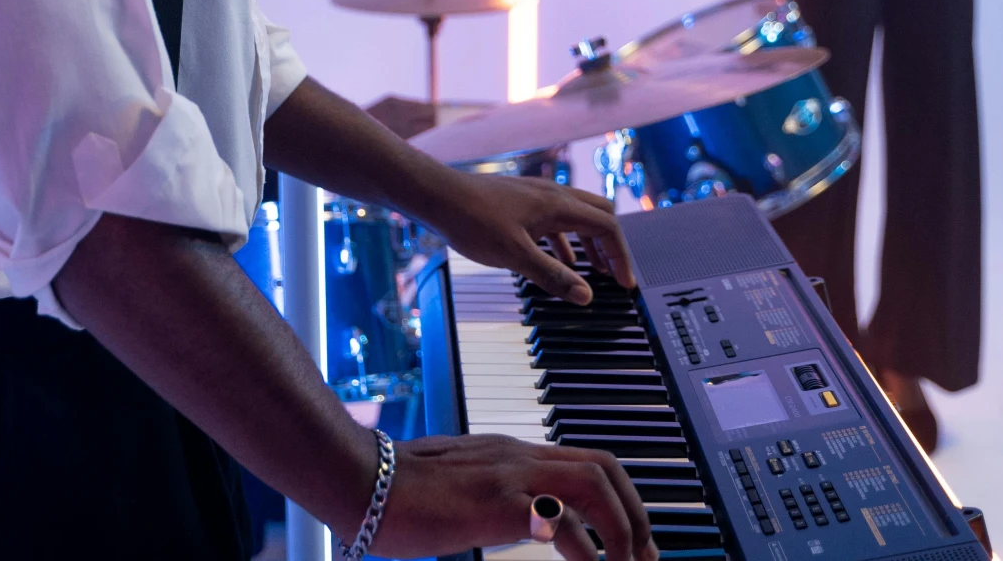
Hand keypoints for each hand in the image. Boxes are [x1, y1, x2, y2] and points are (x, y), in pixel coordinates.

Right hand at [370, 435, 657, 560]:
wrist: (358, 479)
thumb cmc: (392, 490)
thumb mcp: (455, 490)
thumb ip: (490, 499)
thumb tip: (516, 520)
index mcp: (507, 453)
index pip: (582, 461)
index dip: (618, 499)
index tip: (630, 541)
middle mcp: (517, 455)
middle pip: (604, 465)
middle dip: (635, 512)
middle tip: (644, 558)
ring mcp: (510, 474)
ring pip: (595, 483)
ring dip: (622, 530)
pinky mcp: (499, 501)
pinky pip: (562, 521)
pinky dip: (587, 550)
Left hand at [419, 168, 634, 305]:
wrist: (438, 196)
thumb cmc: (472, 219)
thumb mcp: (515, 254)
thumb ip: (552, 275)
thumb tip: (586, 295)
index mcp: (558, 205)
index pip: (607, 226)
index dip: (621, 256)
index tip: (624, 283)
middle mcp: (552, 195)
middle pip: (598, 216)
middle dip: (611, 247)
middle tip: (614, 276)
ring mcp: (536, 196)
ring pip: (577, 217)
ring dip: (589, 244)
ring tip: (593, 272)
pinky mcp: (521, 202)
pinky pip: (555, 220)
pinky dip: (566, 240)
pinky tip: (558, 259)